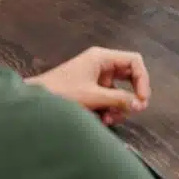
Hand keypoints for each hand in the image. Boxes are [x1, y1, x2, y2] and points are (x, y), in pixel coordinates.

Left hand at [27, 47, 149, 125]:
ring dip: (118, 106)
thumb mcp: (93, 97)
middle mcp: (101, 64)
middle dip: (130, 96)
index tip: (142, 100)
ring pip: (120, 91)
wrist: (36, 100)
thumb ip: (118, 99)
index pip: (134, 61)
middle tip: (133, 111)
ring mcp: (96, 77)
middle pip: (129, 77)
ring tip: (109, 119)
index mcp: (102, 57)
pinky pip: (109, 98)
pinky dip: (109, 109)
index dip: (142, 79)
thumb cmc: (62, 92)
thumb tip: (140, 104)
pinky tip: (102, 120)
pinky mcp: (90, 90)